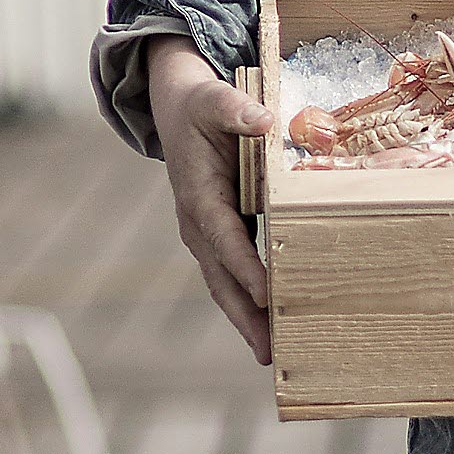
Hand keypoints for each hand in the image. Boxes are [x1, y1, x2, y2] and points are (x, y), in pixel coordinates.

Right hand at [145, 42, 276, 363]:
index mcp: (198, 195)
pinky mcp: (220, 237)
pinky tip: (275, 325)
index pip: (224, 237)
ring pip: (226, 285)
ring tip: (274, 354)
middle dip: (244, 316)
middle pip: (222, 278)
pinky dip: (251, 303)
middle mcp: (198, 224)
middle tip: (269, 352)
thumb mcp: (213, 98)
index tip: (267, 293)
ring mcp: (207, 235)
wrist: (178, 111)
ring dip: (248, 320)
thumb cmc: (200, 106)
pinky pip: (235, 276)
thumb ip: (236, 109)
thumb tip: (263, 120)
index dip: (245, 266)